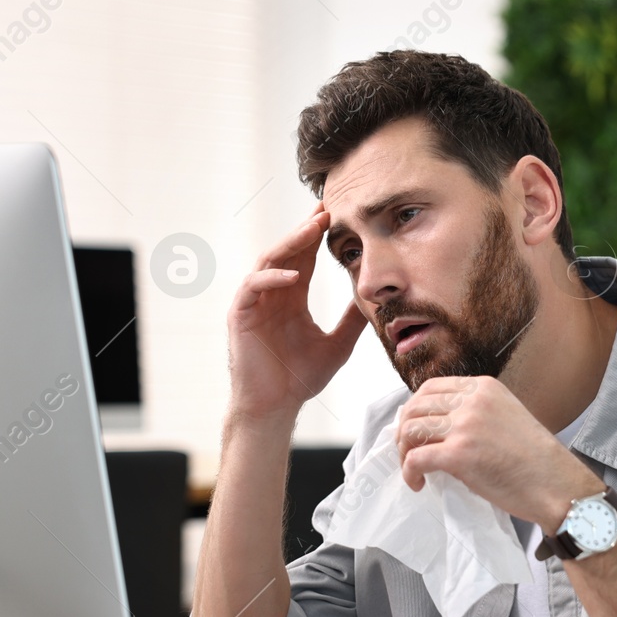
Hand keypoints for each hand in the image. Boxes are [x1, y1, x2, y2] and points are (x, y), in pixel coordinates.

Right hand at [226, 204, 368, 423]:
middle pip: (288, 251)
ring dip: (291, 243)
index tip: (337, 215)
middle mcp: (272, 294)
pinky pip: (253, 287)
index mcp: (292, 298)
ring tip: (313, 229)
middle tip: (327, 209)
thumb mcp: (338, 345)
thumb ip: (352, 321)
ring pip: (270, 261)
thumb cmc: (300, 379)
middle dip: (306, 229)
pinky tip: (295, 276)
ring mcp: (254, 302)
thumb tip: (376, 300)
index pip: (306, 258)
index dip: (318, 236)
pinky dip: (273, 278)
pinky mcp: (240, 315)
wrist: (275, 407)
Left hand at [396, 376, 602, 530]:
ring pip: (411, 429)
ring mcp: (465, 426)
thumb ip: (475, 413)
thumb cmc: (535, 460)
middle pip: (416, 406)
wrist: (556, 484)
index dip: (415, 409)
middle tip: (409, 452)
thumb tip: (438, 426)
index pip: (431, 387)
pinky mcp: (459, 454)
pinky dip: (409, 472)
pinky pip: (415, 458)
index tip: (415, 430)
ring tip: (414, 469)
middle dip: (404, 430)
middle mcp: (472, 400)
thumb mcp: (506, 416)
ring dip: (404, 451)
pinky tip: (418, 483)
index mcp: (484, 387)